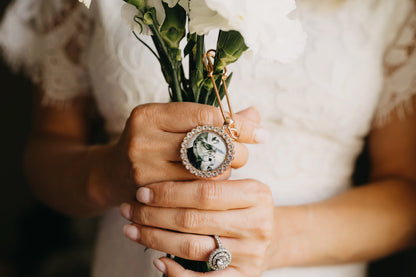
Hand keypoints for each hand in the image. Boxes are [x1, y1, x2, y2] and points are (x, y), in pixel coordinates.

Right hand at [104, 103, 262, 204]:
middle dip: (236, 150)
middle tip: (244, 153)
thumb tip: (255, 114)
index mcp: (149, 115)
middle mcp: (142, 140)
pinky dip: (210, 187)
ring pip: (205, 172)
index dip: (237, 125)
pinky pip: (195, 192)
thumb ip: (212, 117)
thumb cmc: (151, 142)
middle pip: (207, 145)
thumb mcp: (172, 123)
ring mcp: (143, 169)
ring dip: (225, 171)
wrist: (111, 174)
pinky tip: (211, 183)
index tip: (259, 132)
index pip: (205, 116)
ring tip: (224, 167)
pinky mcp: (148, 194)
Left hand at [120, 179, 273, 275]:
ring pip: (192, 247)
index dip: (169, 192)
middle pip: (194, 220)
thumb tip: (154, 185)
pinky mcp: (245, 276)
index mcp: (256, 194)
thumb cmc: (241, 207)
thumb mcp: (235, 188)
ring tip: (132, 230)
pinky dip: (177, 272)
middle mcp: (258, 223)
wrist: (271, 236)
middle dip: (154, 215)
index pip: (205, 192)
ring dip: (156, 238)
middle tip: (130, 210)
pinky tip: (158, 260)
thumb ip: (207, 182)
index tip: (142, 191)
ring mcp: (252, 253)